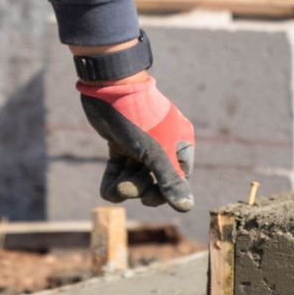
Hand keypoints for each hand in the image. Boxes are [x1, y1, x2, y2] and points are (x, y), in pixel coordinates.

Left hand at [78, 75, 194, 210]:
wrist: (109, 87)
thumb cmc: (139, 119)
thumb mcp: (155, 153)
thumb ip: (170, 181)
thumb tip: (187, 207)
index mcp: (179, 143)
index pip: (178, 178)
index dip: (165, 192)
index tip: (149, 199)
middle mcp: (162, 144)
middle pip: (155, 179)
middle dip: (140, 188)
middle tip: (129, 188)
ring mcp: (140, 144)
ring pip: (135, 175)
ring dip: (125, 186)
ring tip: (116, 188)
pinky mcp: (120, 143)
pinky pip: (120, 168)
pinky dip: (113, 180)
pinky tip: (107, 191)